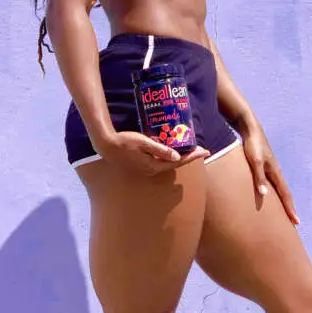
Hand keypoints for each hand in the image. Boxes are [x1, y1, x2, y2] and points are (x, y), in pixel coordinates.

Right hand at [94, 130, 209, 175]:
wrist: (106, 146)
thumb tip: (177, 157)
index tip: (205, 151)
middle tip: (201, 149)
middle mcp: (152, 170)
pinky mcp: (143, 164)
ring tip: (190, 149)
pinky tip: (172, 150)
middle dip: (189, 156)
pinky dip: (170, 156)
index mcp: (154, 166)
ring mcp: (147, 168)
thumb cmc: (124, 142)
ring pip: (169, 163)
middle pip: (176, 163)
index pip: (179, 162)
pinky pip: (161, 161)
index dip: (193, 156)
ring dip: (180, 156)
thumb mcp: (143, 143)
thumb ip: (160, 150)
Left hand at [241, 123, 298, 224]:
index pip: (286, 194)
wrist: (249, 129)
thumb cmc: (252, 145)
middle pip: (284, 194)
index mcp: (276, 172)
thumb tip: (264, 195)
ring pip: (278, 189)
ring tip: (282, 213)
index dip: (290, 209)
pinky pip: (270, 184)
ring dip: (282, 201)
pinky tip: (267, 196)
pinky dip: (272, 193)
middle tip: (293, 223)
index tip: (296, 222)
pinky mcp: (263, 166)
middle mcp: (275, 172)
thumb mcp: (255, 162)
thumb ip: (259, 177)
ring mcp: (270, 169)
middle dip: (289, 208)